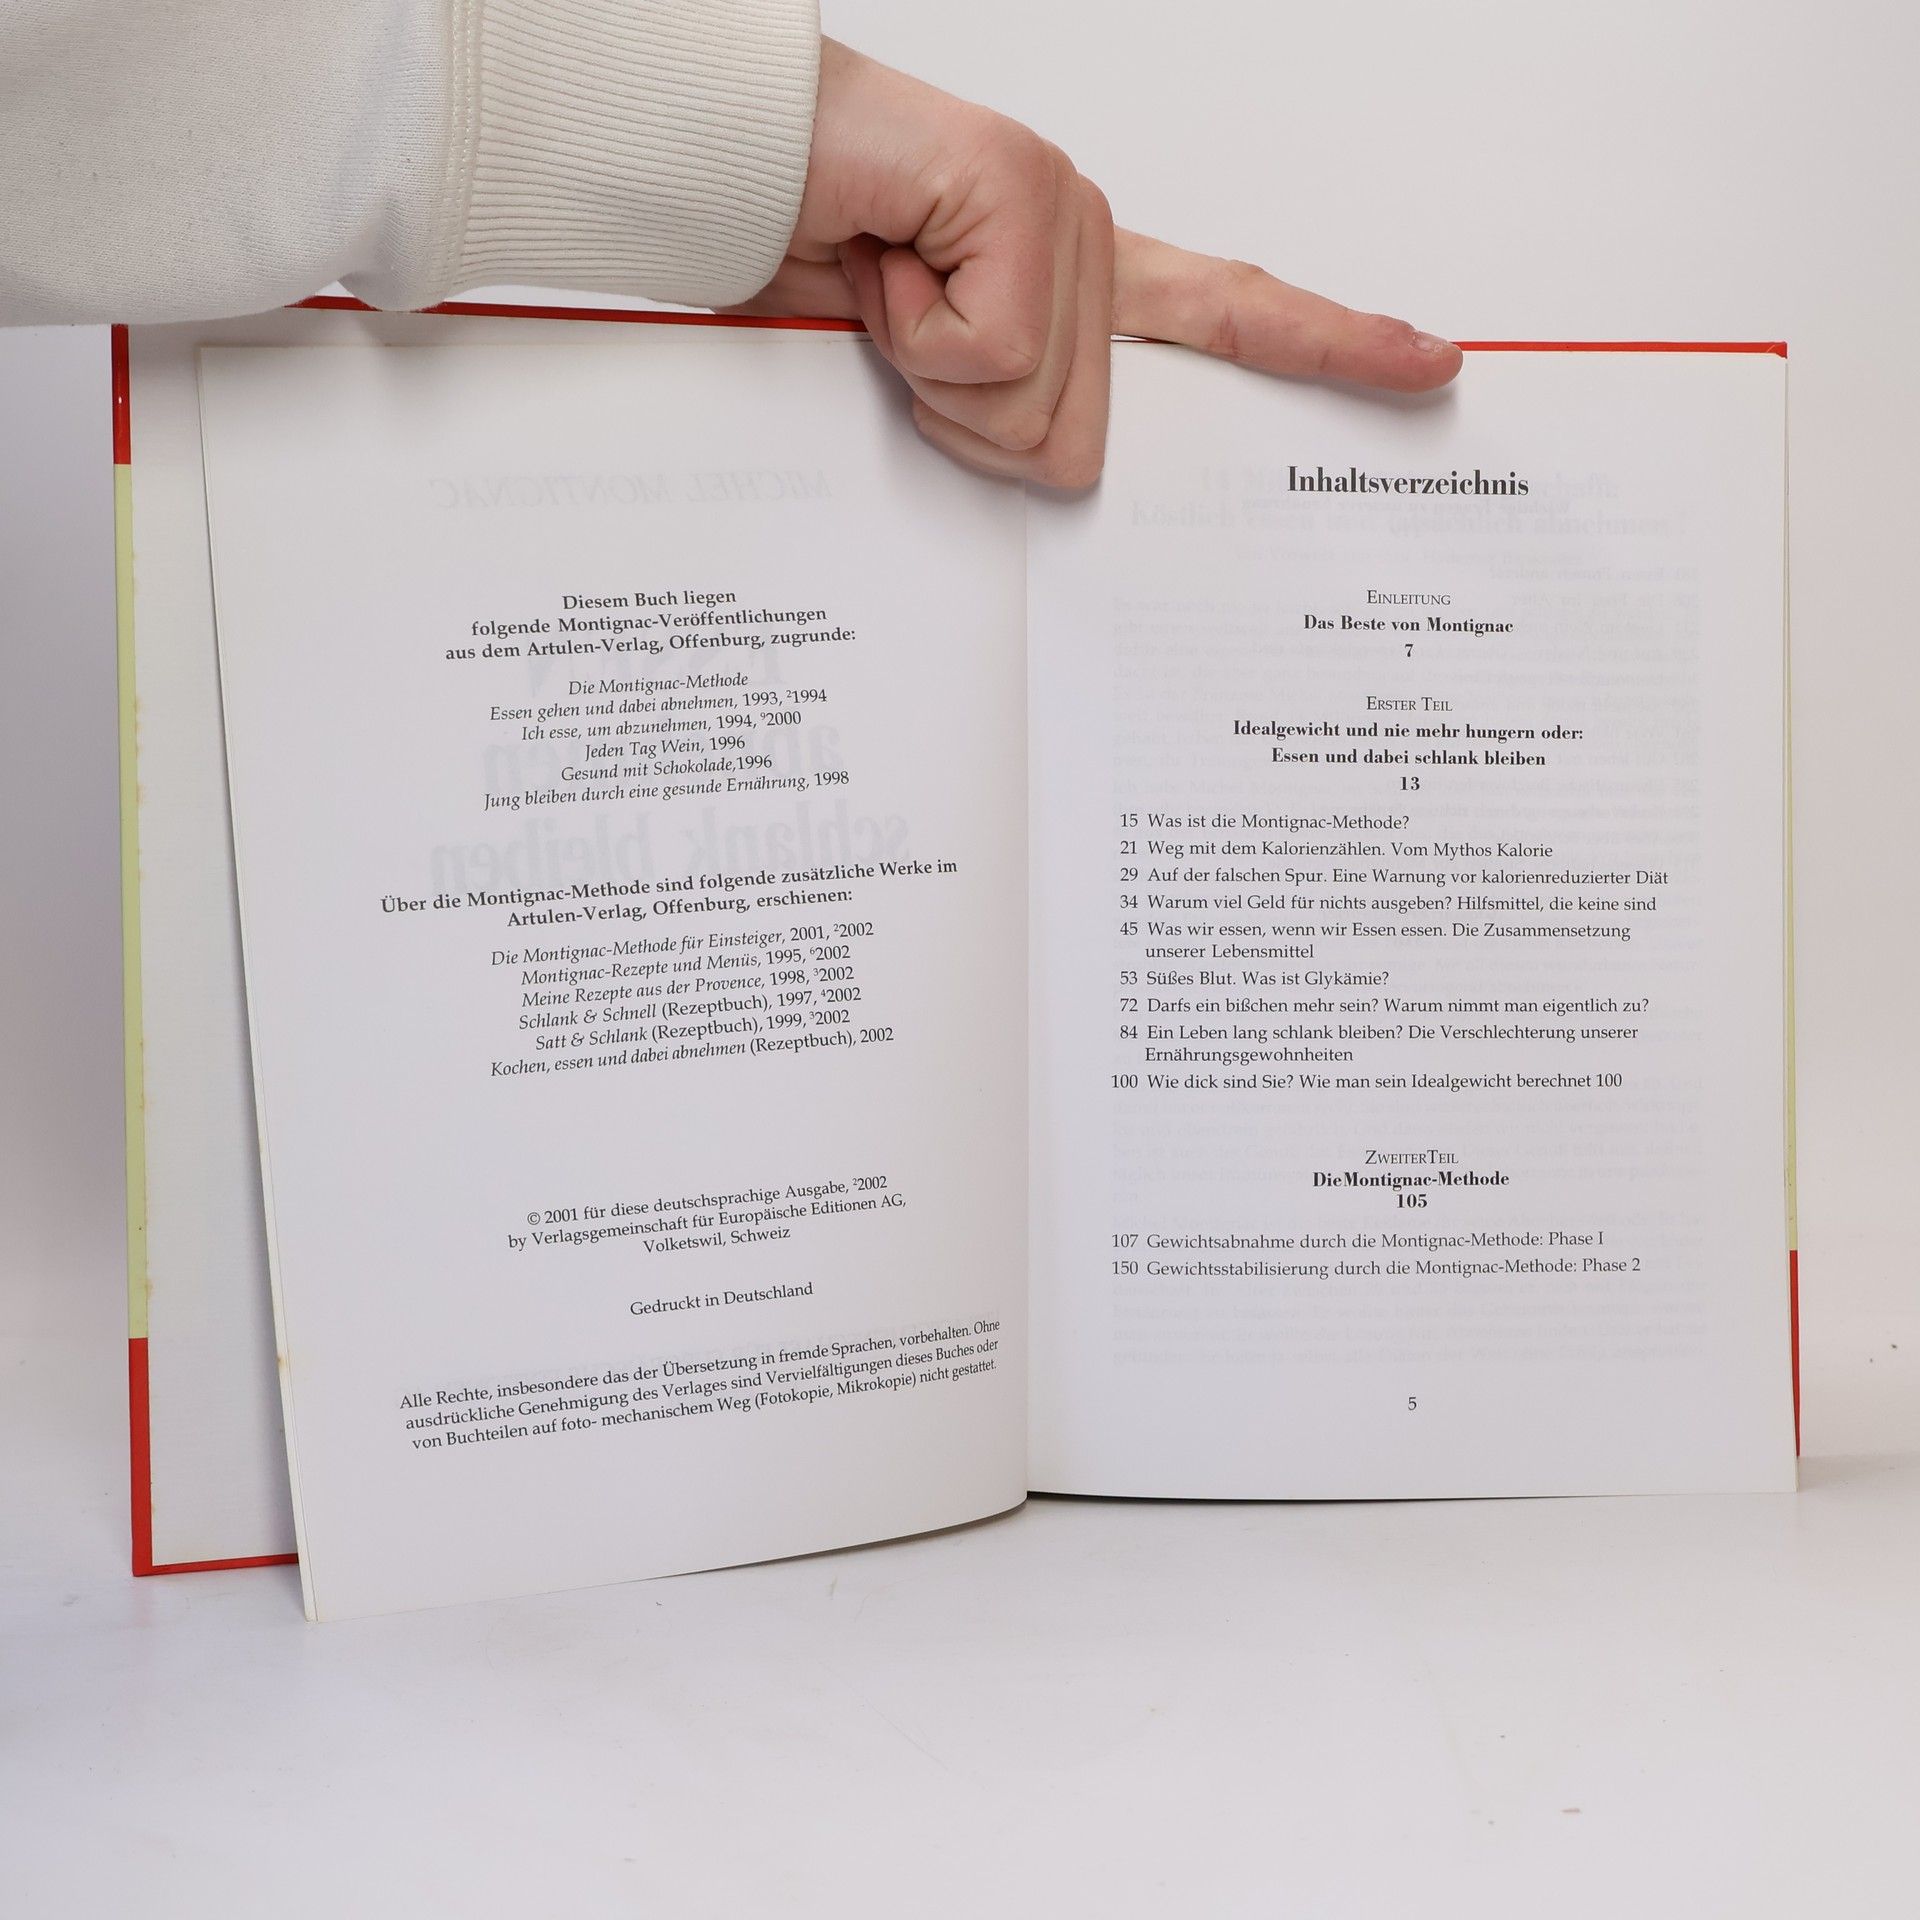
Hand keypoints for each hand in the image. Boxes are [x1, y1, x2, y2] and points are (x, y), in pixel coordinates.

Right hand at [725, 40, 1462, 487]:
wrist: (742, 166)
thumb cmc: (830, 261)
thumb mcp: (934, 373)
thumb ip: (1017, 414)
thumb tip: (1069, 468)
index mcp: (1090, 282)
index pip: (1234, 315)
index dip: (1330, 346)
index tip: (1430, 365)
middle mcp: (1095, 248)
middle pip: (1079, 450)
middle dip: (968, 426)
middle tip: (909, 338)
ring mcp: (1066, 213)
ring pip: (1031, 413)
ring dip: (929, 380)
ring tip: (889, 293)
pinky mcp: (1023, 196)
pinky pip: (991, 353)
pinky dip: (908, 335)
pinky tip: (886, 264)